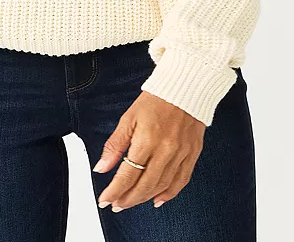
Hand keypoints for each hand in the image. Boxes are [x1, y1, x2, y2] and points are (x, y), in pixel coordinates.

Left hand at [91, 91, 204, 210]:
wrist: (186, 87)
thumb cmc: (155, 100)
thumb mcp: (129, 118)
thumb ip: (115, 145)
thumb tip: (101, 168)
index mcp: (147, 139)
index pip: (128, 174)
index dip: (115, 191)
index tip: (105, 200)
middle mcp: (166, 150)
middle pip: (145, 185)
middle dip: (128, 199)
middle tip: (116, 205)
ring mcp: (181, 154)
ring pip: (162, 186)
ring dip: (144, 198)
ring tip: (130, 202)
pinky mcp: (192, 154)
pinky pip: (181, 181)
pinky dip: (169, 194)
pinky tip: (157, 200)